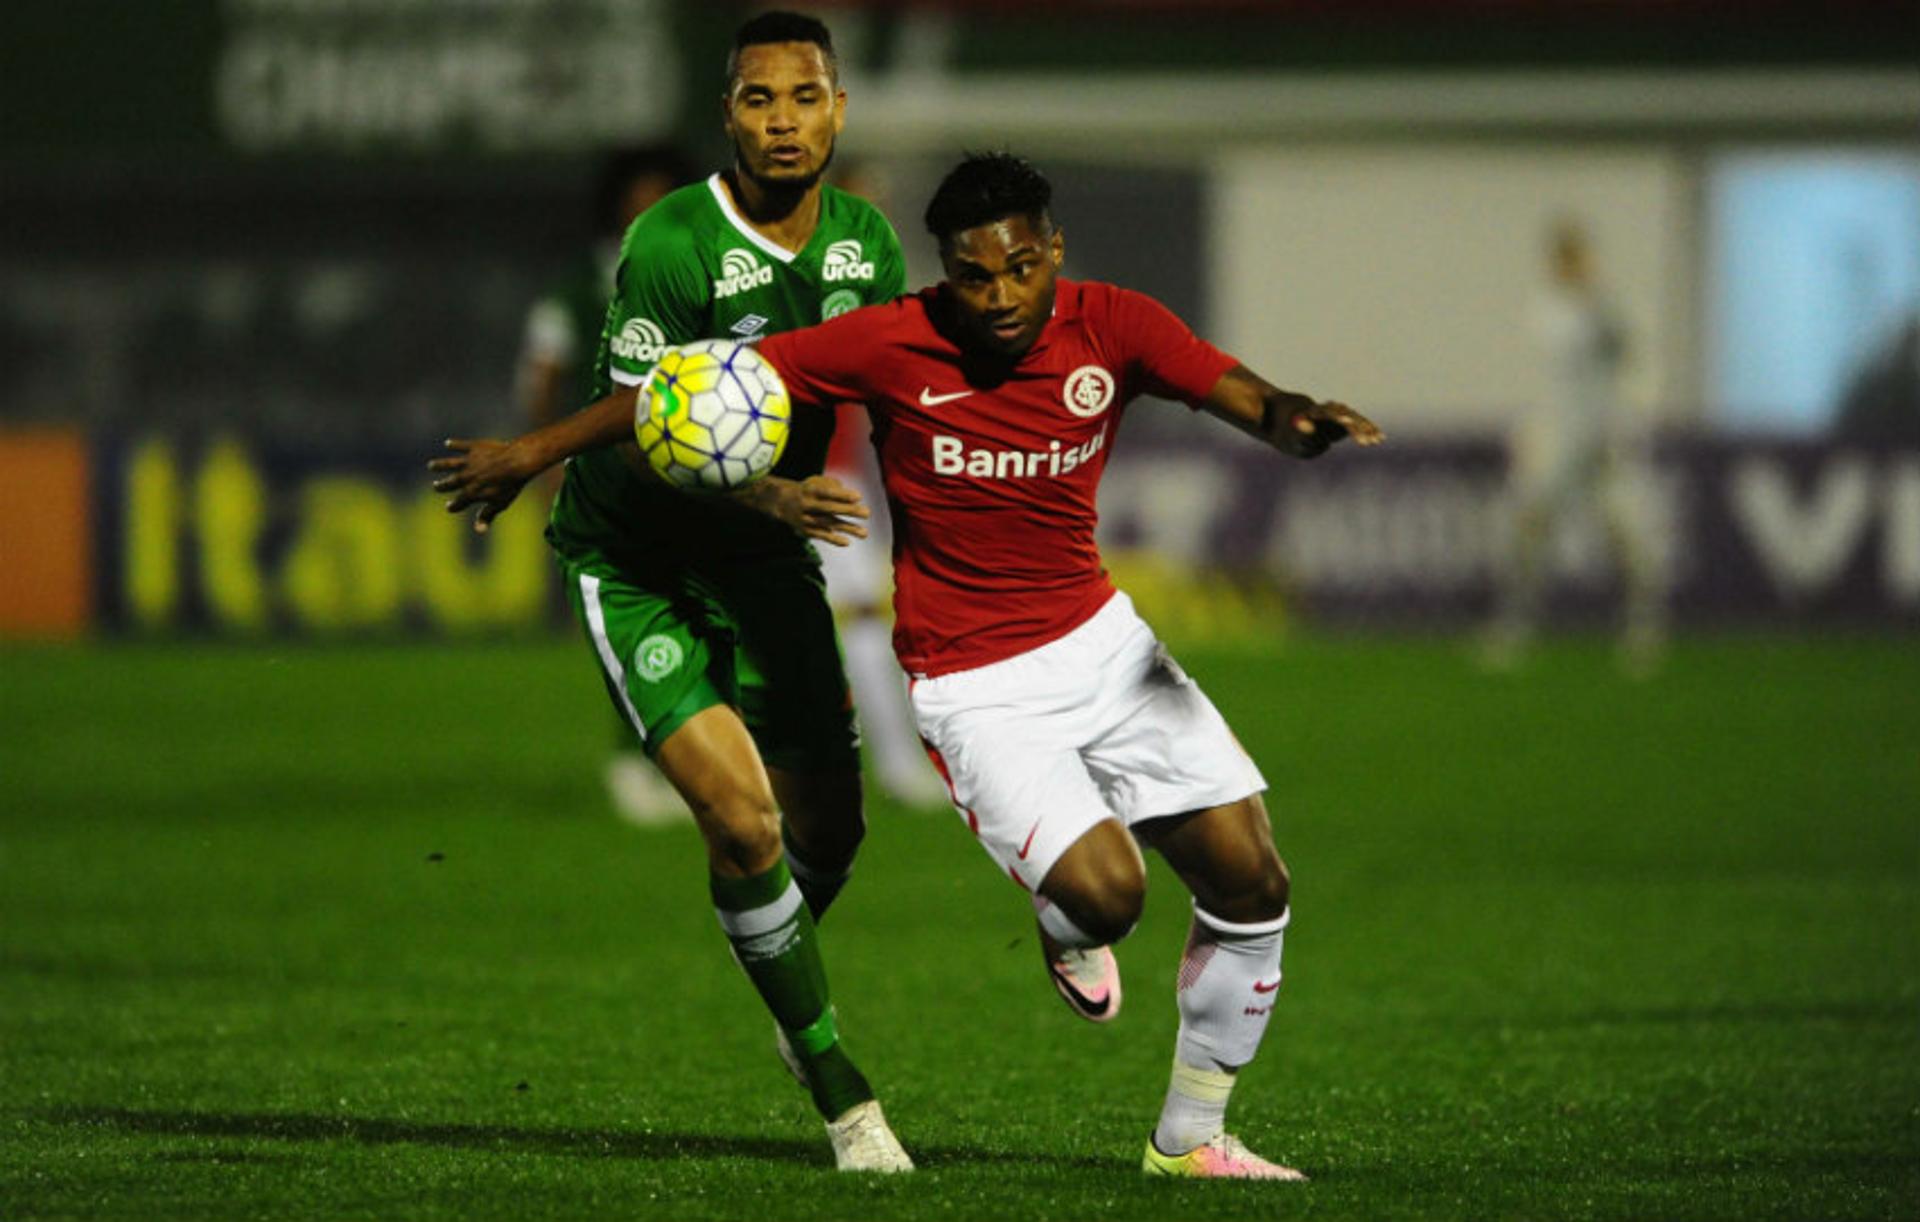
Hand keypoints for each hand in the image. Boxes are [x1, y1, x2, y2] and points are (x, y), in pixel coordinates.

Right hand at [428, 438, 536, 532]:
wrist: (517, 461)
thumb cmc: (510, 485)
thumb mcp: (499, 503)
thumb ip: (487, 516)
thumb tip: (478, 530)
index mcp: (471, 492)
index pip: (458, 503)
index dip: (453, 506)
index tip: (449, 507)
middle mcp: (465, 477)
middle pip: (449, 483)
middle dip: (441, 486)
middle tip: (436, 486)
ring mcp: (469, 462)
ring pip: (449, 464)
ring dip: (439, 465)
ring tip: (431, 466)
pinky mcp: (474, 448)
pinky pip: (461, 446)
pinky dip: (454, 444)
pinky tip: (448, 444)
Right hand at [745, 474, 870, 545]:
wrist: (781, 502)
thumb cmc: (807, 490)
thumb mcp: (816, 482)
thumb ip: (833, 485)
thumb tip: (851, 497)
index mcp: (809, 490)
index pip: (827, 492)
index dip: (842, 495)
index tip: (859, 496)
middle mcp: (807, 505)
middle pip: (830, 509)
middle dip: (849, 511)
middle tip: (867, 513)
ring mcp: (806, 519)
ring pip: (828, 524)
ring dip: (847, 529)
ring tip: (864, 533)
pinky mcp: (806, 530)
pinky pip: (821, 536)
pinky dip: (834, 540)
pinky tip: (847, 542)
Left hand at [1281, 400, 1383, 458]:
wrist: (1294, 422)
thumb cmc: (1292, 435)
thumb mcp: (1293, 437)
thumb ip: (1301, 432)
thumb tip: (1305, 425)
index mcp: (1315, 412)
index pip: (1328, 413)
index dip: (1337, 417)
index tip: (1347, 423)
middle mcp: (1329, 410)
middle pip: (1346, 416)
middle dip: (1355, 428)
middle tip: (1365, 442)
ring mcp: (1338, 413)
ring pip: (1355, 419)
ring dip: (1366, 429)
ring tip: (1376, 441)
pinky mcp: (1345, 420)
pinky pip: (1360, 424)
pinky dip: (1369, 430)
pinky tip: (1381, 438)